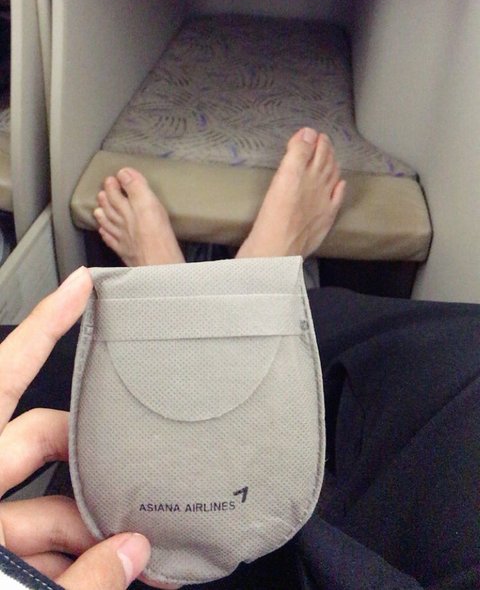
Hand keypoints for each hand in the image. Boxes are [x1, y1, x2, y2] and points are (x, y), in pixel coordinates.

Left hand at [0, 267, 177, 588]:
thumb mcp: (8, 585)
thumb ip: (74, 582)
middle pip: (40, 440)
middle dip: (92, 459)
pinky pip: (31, 536)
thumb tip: (132, 557)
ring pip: (41, 499)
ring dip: (87, 522)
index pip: (4, 371)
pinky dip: (69, 553)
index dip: (46, 324)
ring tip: (132, 551)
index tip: (81, 286)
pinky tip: (104, 570)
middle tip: (138, 482)